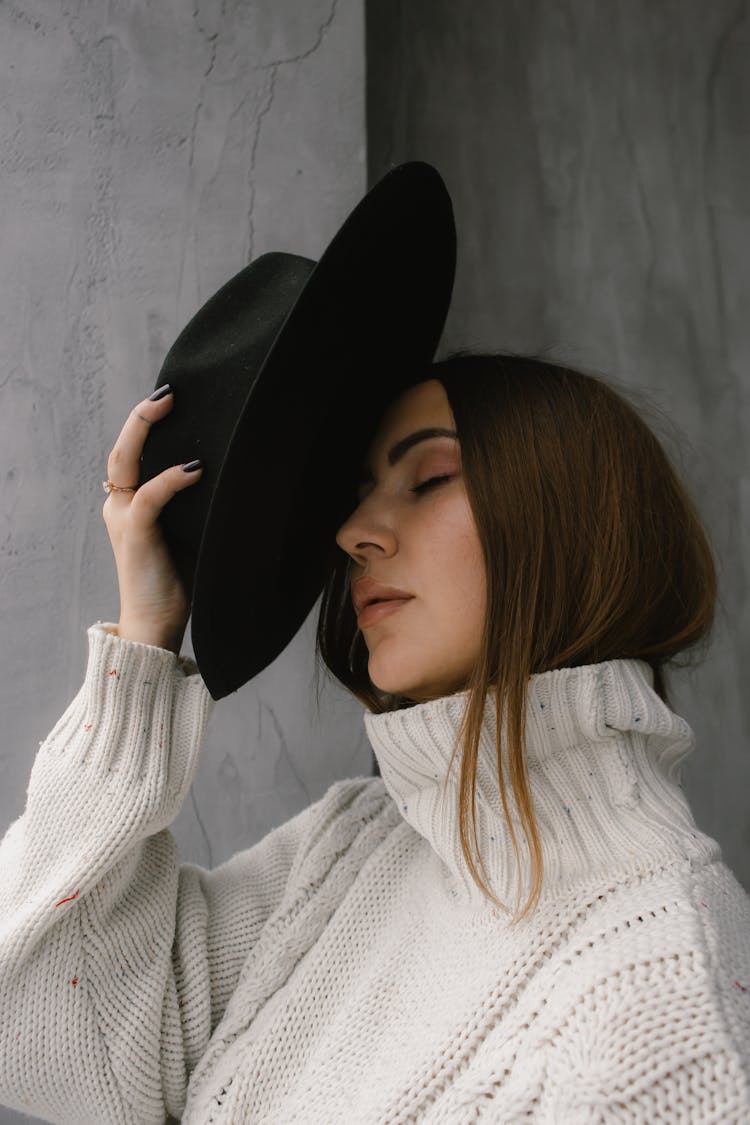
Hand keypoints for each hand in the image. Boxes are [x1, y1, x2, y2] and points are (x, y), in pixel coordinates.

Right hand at [102, 386, 203, 654]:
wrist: (159, 624)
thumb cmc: (182, 580)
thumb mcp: (195, 531)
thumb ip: (202, 503)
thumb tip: (241, 475)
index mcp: (132, 504)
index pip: (134, 453)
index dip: (148, 423)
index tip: (173, 398)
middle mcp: (121, 506)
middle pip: (123, 449)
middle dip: (141, 416)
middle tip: (168, 392)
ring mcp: (124, 519)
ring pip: (126, 462)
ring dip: (145, 430)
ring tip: (169, 405)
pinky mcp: (137, 534)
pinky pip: (150, 496)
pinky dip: (171, 479)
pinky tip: (195, 469)